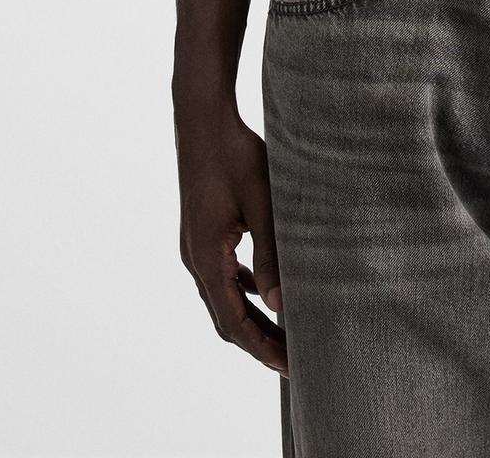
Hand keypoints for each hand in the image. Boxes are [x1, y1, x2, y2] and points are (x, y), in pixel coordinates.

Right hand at [175, 104, 287, 377]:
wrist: (202, 120)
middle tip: (294, 362)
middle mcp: (195, 258)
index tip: (289, 368)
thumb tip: (281, 305)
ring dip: (252, 318)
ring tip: (285, 334)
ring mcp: (196, 247)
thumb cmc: (234, 155)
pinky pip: (224, 276)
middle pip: (226, 317)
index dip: (261, 349)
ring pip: (224, 298)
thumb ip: (271, 253)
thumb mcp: (261, 202)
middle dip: (259, 342)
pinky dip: (245, 292)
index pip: (233, 321)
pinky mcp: (203, 234)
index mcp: (207, 257)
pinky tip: (268, 291)